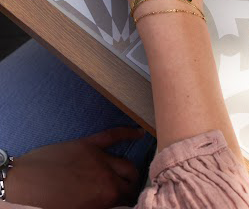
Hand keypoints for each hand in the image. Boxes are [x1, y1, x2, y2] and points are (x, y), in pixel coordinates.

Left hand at [5, 127, 143, 208]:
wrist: (24, 185)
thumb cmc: (46, 204)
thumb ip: (100, 207)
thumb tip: (111, 204)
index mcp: (105, 196)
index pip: (128, 198)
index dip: (130, 201)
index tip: (129, 203)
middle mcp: (107, 175)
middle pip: (131, 178)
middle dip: (132, 186)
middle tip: (129, 192)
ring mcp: (99, 157)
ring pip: (126, 162)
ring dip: (132, 170)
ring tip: (132, 175)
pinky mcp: (89, 144)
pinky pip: (113, 135)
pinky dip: (128, 133)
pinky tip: (139, 133)